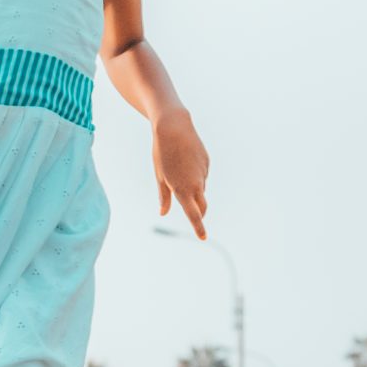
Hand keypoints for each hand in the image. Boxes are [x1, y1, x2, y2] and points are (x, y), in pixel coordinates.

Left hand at [152, 110, 209, 238]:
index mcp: (182, 189)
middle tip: (195, 216)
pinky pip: (201, 174)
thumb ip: (164, 197)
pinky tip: (186, 161)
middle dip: (199, 213)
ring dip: (193, 188)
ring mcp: (203, 173)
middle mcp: (196, 183)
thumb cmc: (162, 154)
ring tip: (178, 170)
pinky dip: (195, 174)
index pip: (193, 214)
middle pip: (202, 206)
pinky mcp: (207, 163)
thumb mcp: (160, 176)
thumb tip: (163, 212)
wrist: (174, 128)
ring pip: (200, 188)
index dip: (198, 227)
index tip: (203, 237)